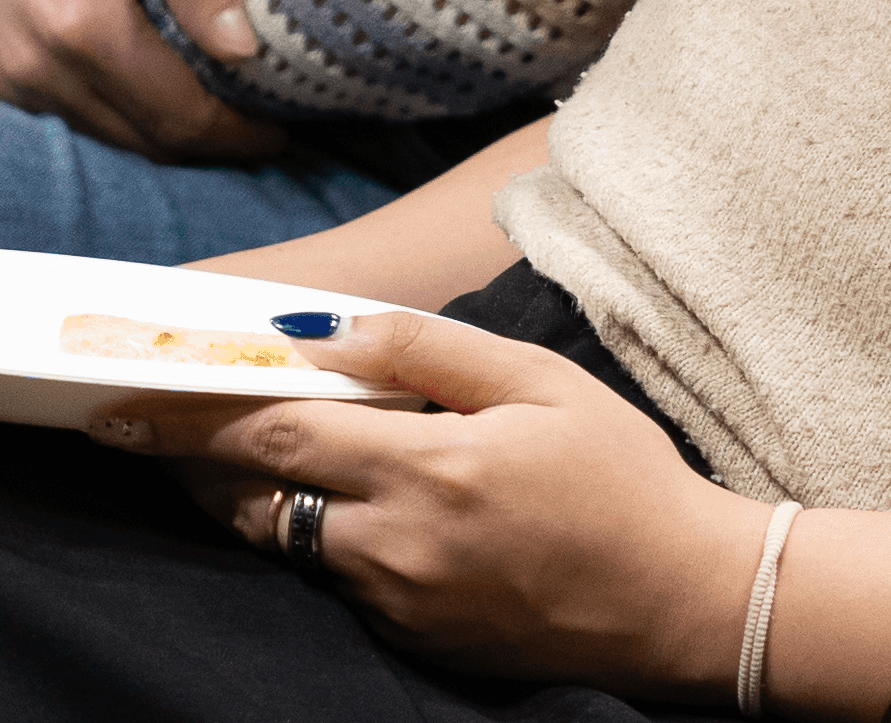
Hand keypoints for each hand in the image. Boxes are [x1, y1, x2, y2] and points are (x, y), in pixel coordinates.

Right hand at [0, 0, 279, 160]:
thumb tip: (244, 51)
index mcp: (86, 29)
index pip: (178, 116)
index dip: (234, 135)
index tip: (278, 134)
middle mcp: (43, 70)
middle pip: (145, 140)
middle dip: (209, 146)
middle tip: (262, 134)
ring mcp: (16, 80)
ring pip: (108, 137)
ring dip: (167, 137)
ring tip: (221, 119)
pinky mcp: (1, 78)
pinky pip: (74, 118)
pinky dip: (124, 120)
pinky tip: (159, 97)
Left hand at [89, 305, 765, 691]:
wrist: (672, 594)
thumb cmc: (618, 474)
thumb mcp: (540, 382)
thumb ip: (428, 352)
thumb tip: (328, 330)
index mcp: (428, 471)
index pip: (279, 437)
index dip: (202, 412)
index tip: (142, 393)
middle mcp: (393, 546)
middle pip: (259, 500)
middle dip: (199, 460)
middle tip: (150, 422)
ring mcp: (396, 601)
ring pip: (288, 542)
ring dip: (250, 496)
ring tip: (222, 454)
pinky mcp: (409, 635)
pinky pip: (335, 574)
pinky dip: (312, 530)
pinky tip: (329, 496)